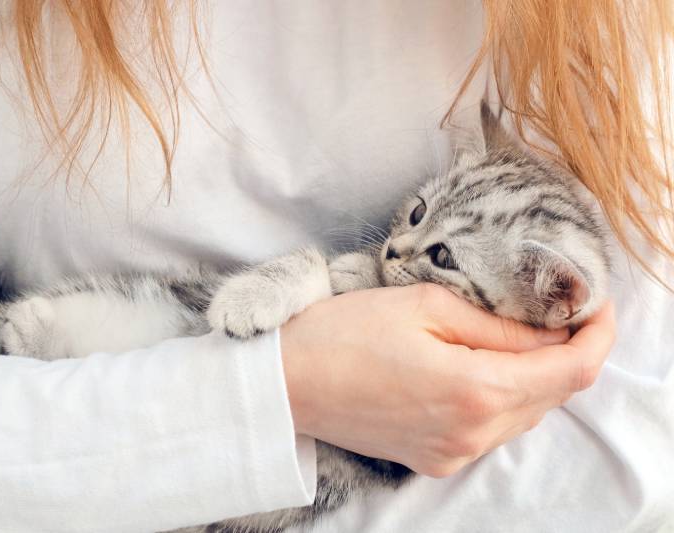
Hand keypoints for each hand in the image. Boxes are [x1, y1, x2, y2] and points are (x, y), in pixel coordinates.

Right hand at [280, 284, 615, 476]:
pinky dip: (501, 398)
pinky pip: (491, 430)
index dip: (597, 334)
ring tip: (512, 336)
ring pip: (524, 414)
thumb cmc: (346, 333)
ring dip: (532, 376)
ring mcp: (454, 453)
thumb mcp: (426, 307)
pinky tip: (477, 368)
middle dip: (564, 351)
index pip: (571, 369)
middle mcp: (473, 434)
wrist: (287, 382)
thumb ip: (499, 325)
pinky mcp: (434, 460)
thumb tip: (551, 332)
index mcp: (475, 390)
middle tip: (553, 310)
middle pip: (552, 395)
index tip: (594, 304)